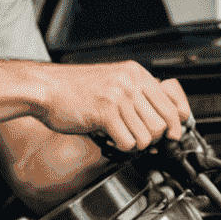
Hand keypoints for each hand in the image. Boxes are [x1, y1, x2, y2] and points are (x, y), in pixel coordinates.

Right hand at [39, 62, 190, 151]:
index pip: (171, 103)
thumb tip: (162, 116)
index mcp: (135, 73)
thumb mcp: (113, 81)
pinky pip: (129, 141)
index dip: (176, 125)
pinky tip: (112, 139)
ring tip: (124, 137)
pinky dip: (122, 146)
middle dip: (154, 137)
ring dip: (137, 143)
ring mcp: (118, 96)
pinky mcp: (104, 112)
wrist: (45, 87)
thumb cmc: (75, 88)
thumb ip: (137, 93)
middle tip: (140, 138)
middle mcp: (130, 82)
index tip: (173, 135)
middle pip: (162, 123)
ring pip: (148, 134)